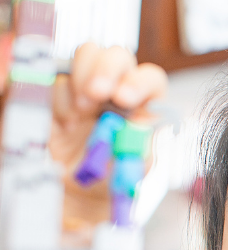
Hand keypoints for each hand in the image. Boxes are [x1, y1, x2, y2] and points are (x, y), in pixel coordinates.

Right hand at [49, 43, 166, 235]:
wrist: (77, 195)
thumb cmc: (111, 180)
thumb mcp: (131, 170)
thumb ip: (137, 149)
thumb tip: (137, 127)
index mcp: (143, 107)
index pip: (151, 79)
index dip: (139, 82)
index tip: (123, 98)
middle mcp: (116, 91)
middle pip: (118, 56)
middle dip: (107, 68)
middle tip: (95, 95)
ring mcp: (85, 89)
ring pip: (87, 54)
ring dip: (82, 75)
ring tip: (80, 111)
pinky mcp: (56, 94)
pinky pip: (54, 77)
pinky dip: (57, 95)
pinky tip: (62, 121)